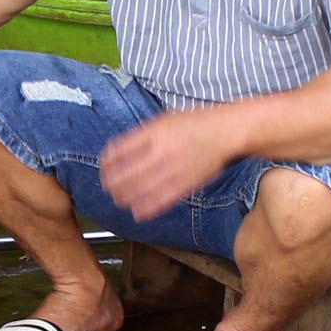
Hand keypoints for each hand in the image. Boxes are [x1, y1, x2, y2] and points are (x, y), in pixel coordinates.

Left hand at [97, 109, 236, 220]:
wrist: (225, 133)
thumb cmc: (196, 123)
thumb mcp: (165, 119)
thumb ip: (143, 134)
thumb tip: (120, 150)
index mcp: (153, 132)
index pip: (120, 151)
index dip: (107, 163)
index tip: (105, 167)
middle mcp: (161, 151)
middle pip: (126, 173)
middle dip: (112, 183)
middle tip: (107, 186)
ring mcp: (173, 169)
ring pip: (140, 189)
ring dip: (125, 197)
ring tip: (119, 200)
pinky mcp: (186, 184)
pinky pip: (161, 200)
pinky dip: (147, 208)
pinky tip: (138, 212)